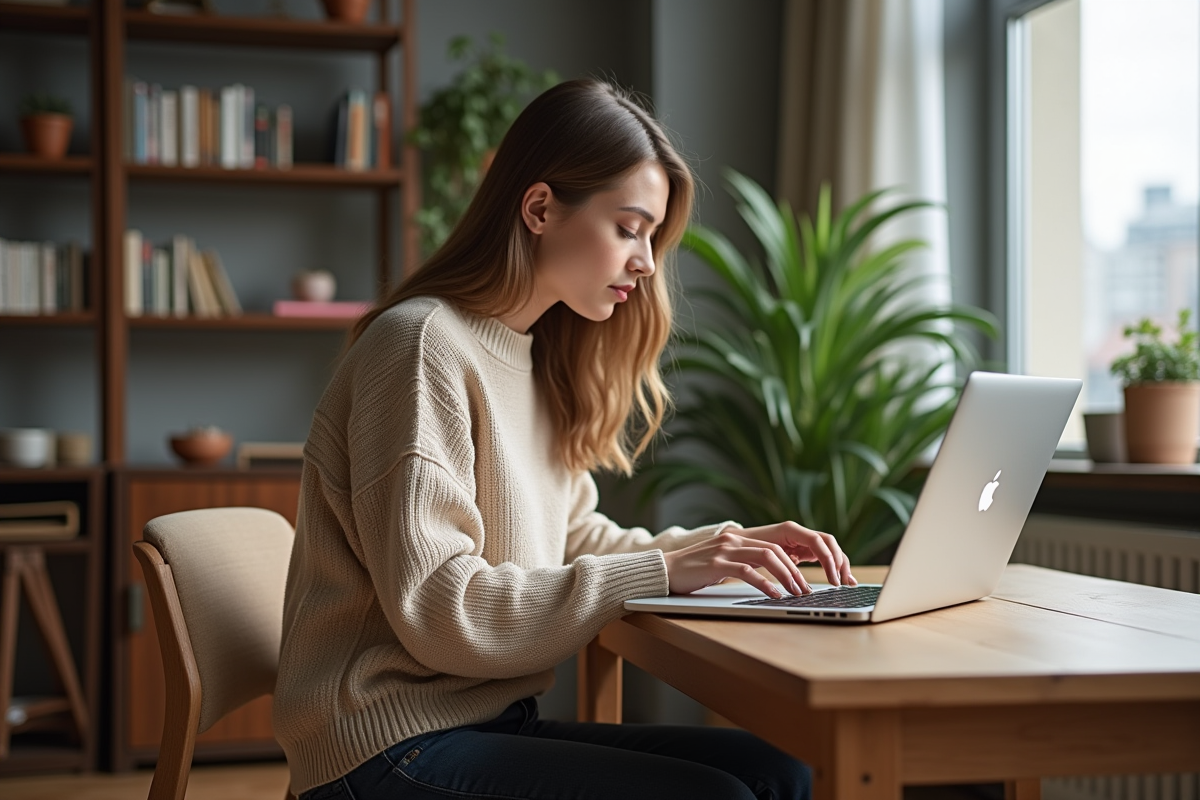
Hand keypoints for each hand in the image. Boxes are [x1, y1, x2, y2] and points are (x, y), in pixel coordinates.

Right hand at [662, 522, 855, 597]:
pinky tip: (775, 596)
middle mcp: (738, 538)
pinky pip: (746, 571)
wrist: (665, 570)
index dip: (810, 551)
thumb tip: (787, 573)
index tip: (827, 571)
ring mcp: (726, 548)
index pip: (788, 537)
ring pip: (768, 556)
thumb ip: (755, 562)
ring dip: (788, 576)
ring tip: (799, 594)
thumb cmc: (699, 571)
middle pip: (782, 547)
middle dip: (804, 568)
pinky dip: (764, 584)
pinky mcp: (715, 562)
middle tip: (815, 589)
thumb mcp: (730, 563)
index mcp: (746, 537)